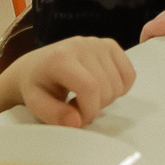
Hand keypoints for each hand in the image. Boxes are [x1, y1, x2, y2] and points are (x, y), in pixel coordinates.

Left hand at [0, 36, 135, 126]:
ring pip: (119, 83)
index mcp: (61, 57)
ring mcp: (98, 43)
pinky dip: (120, 88)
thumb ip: (54, 114)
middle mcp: (82, 45)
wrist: (35, 66)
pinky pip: (129, 74)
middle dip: (95, 107)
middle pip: (107, 87)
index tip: (78, 120)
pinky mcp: (110, 45)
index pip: (90, 87)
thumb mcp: (35, 103)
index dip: (89, 110)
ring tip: (85, 98)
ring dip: (106, 99)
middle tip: (77, 108)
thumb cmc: (36, 86)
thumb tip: (77, 122)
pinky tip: (101, 89)